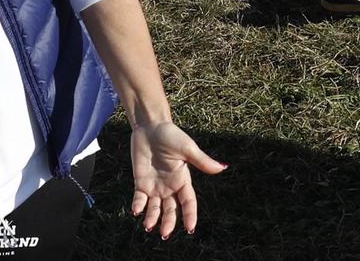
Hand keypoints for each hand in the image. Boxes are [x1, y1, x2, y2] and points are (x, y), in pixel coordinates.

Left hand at [128, 120, 224, 238]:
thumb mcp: (187, 148)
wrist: (150, 126)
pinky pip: (140, 198)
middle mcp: (170, 187)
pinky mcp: (141, 182)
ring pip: (155, 208)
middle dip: (169, 222)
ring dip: (152, 218)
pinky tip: (136, 211)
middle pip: (171, 210)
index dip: (190, 215)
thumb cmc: (170, 135)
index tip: (190, 228)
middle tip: (165, 233)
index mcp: (183, 180)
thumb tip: (223, 167)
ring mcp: (155, 186)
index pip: (188, 202)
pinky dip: (138, 206)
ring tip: (148, 226)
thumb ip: (202, 161)